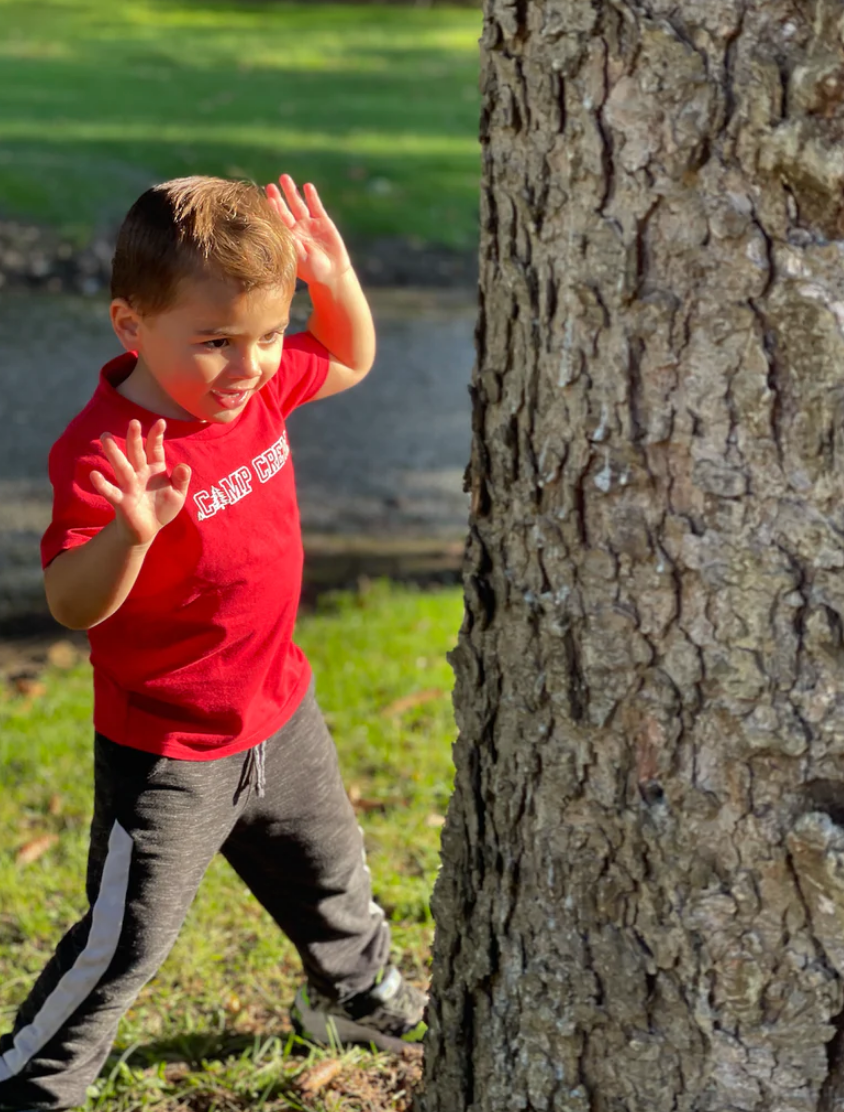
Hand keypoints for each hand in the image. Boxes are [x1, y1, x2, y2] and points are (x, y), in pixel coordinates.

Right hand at [90, 419, 190, 546]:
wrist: (148, 529)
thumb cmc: (162, 507)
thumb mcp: (177, 494)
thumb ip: (181, 480)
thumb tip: (183, 466)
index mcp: (155, 469)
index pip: (155, 449)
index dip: (157, 436)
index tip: (161, 422)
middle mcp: (140, 474)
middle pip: (136, 453)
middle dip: (134, 438)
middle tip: (133, 422)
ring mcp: (130, 486)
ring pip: (121, 467)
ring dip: (114, 453)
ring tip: (106, 437)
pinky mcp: (122, 501)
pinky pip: (111, 492)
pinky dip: (102, 484)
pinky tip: (94, 475)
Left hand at [266, 174, 351, 286]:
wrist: (333, 274)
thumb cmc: (314, 271)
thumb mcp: (301, 260)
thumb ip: (294, 246)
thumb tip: (287, 234)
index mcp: (288, 238)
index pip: (277, 220)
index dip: (272, 210)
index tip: (266, 199)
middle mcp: (297, 229)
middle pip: (285, 209)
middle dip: (278, 197)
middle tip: (270, 186)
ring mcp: (310, 224)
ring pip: (298, 204)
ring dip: (292, 192)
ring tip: (284, 178)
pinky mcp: (323, 222)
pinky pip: (316, 207)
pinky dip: (312, 197)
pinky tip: (307, 186)